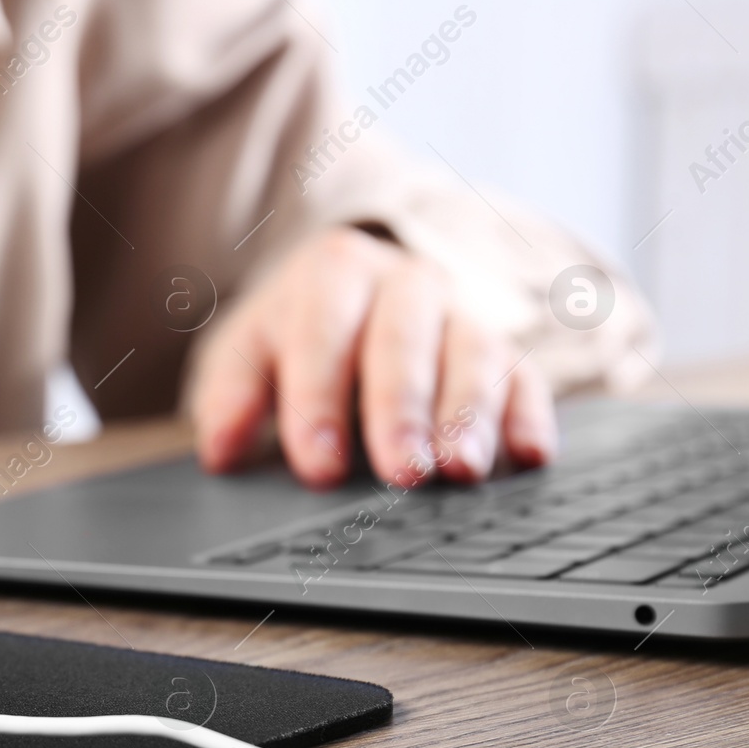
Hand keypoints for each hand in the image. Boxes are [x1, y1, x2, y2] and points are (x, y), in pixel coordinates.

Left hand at [188, 227, 556, 487]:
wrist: (355, 298)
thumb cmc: (297, 337)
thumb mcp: (251, 353)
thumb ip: (231, 396)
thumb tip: (220, 450)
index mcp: (333, 274)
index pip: (324, 330)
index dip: (320, 399)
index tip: (317, 465)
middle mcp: (404, 284)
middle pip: (404, 337)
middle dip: (401, 408)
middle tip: (400, 472)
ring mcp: (462, 315)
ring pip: (473, 354)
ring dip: (469, 415)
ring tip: (461, 471)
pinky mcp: (507, 353)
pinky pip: (526, 378)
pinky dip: (528, 415)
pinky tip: (528, 455)